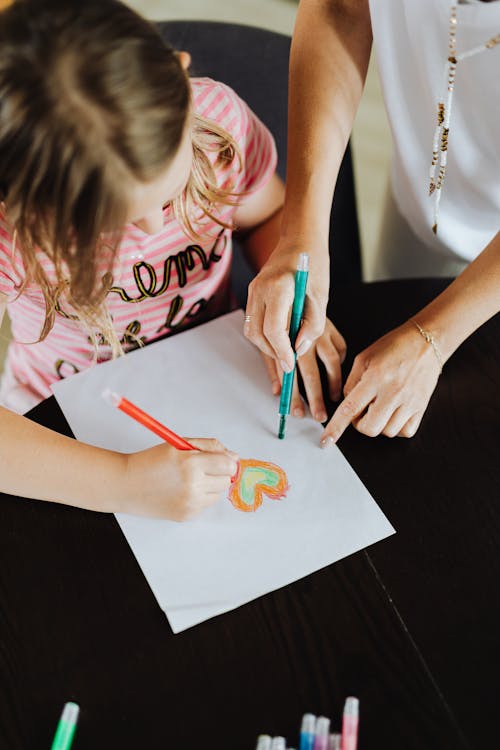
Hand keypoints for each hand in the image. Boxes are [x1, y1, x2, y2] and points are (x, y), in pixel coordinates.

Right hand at [122, 439, 238, 520]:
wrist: (126, 485)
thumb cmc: (150, 462)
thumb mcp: (179, 444)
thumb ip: (209, 446)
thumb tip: (233, 457)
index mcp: (191, 463)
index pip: (228, 465)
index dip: (227, 461)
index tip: (222, 460)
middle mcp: (193, 485)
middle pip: (226, 480)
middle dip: (219, 473)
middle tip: (201, 468)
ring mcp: (190, 503)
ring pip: (218, 494)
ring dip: (210, 486)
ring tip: (189, 480)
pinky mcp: (186, 516)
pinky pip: (205, 505)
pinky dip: (199, 498)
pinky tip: (182, 491)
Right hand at [244, 239, 329, 371]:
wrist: (301, 239)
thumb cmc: (314, 265)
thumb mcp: (320, 298)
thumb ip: (313, 326)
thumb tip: (299, 349)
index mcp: (277, 288)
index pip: (273, 329)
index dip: (282, 351)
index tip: (293, 363)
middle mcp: (258, 289)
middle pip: (256, 333)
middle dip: (273, 352)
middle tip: (290, 362)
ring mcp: (252, 291)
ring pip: (251, 330)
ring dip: (266, 345)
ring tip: (285, 352)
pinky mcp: (252, 293)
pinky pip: (252, 321)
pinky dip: (264, 335)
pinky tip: (279, 339)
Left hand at [261, 317, 346, 421]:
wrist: (290, 290)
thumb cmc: (276, 320)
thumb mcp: (268, 342)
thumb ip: (272, 367)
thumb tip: (277, 391)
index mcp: (286, 346)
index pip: (290, 377)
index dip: (293, 397)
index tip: (297, 412)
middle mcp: (304, 340)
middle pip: (311, 374)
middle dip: (315, 398)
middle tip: (319, 415)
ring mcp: (321, 334)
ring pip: (331, 363)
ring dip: (333, 384)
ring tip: (334, 398)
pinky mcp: (332, 329)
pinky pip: (341, 348)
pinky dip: (341, 361)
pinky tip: (339, 374)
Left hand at [320, 321, 441, 443]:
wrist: (427, 342)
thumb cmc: (394, 346)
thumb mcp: (364, 358)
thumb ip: (350, 383)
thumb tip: (346, 405)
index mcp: (375, 378)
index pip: (350, 409)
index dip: (336, 427)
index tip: (327, 441)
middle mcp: (393, 392)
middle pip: (369, 428)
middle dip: (359, 424)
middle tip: (362, 411)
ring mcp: (409, 402)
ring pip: (387, 432)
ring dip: (378, 425)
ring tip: (379, 407)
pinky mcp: (422, 407)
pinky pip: (406, 431)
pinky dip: (396, 428)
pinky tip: (393, 414)